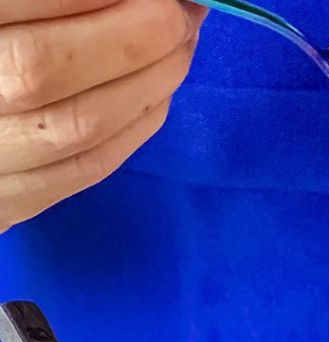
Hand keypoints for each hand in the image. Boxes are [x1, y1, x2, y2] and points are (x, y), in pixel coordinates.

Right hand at [0, 0, 205, 232]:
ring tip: (180, 44)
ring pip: (75, 126)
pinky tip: (158, 93)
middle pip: (44, 69)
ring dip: (148, 83)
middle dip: (132, 37)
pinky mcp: (5, 203)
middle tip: (180, 9)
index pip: (15, 5)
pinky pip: (83, 169)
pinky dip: (133, 128)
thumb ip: (38, 0)